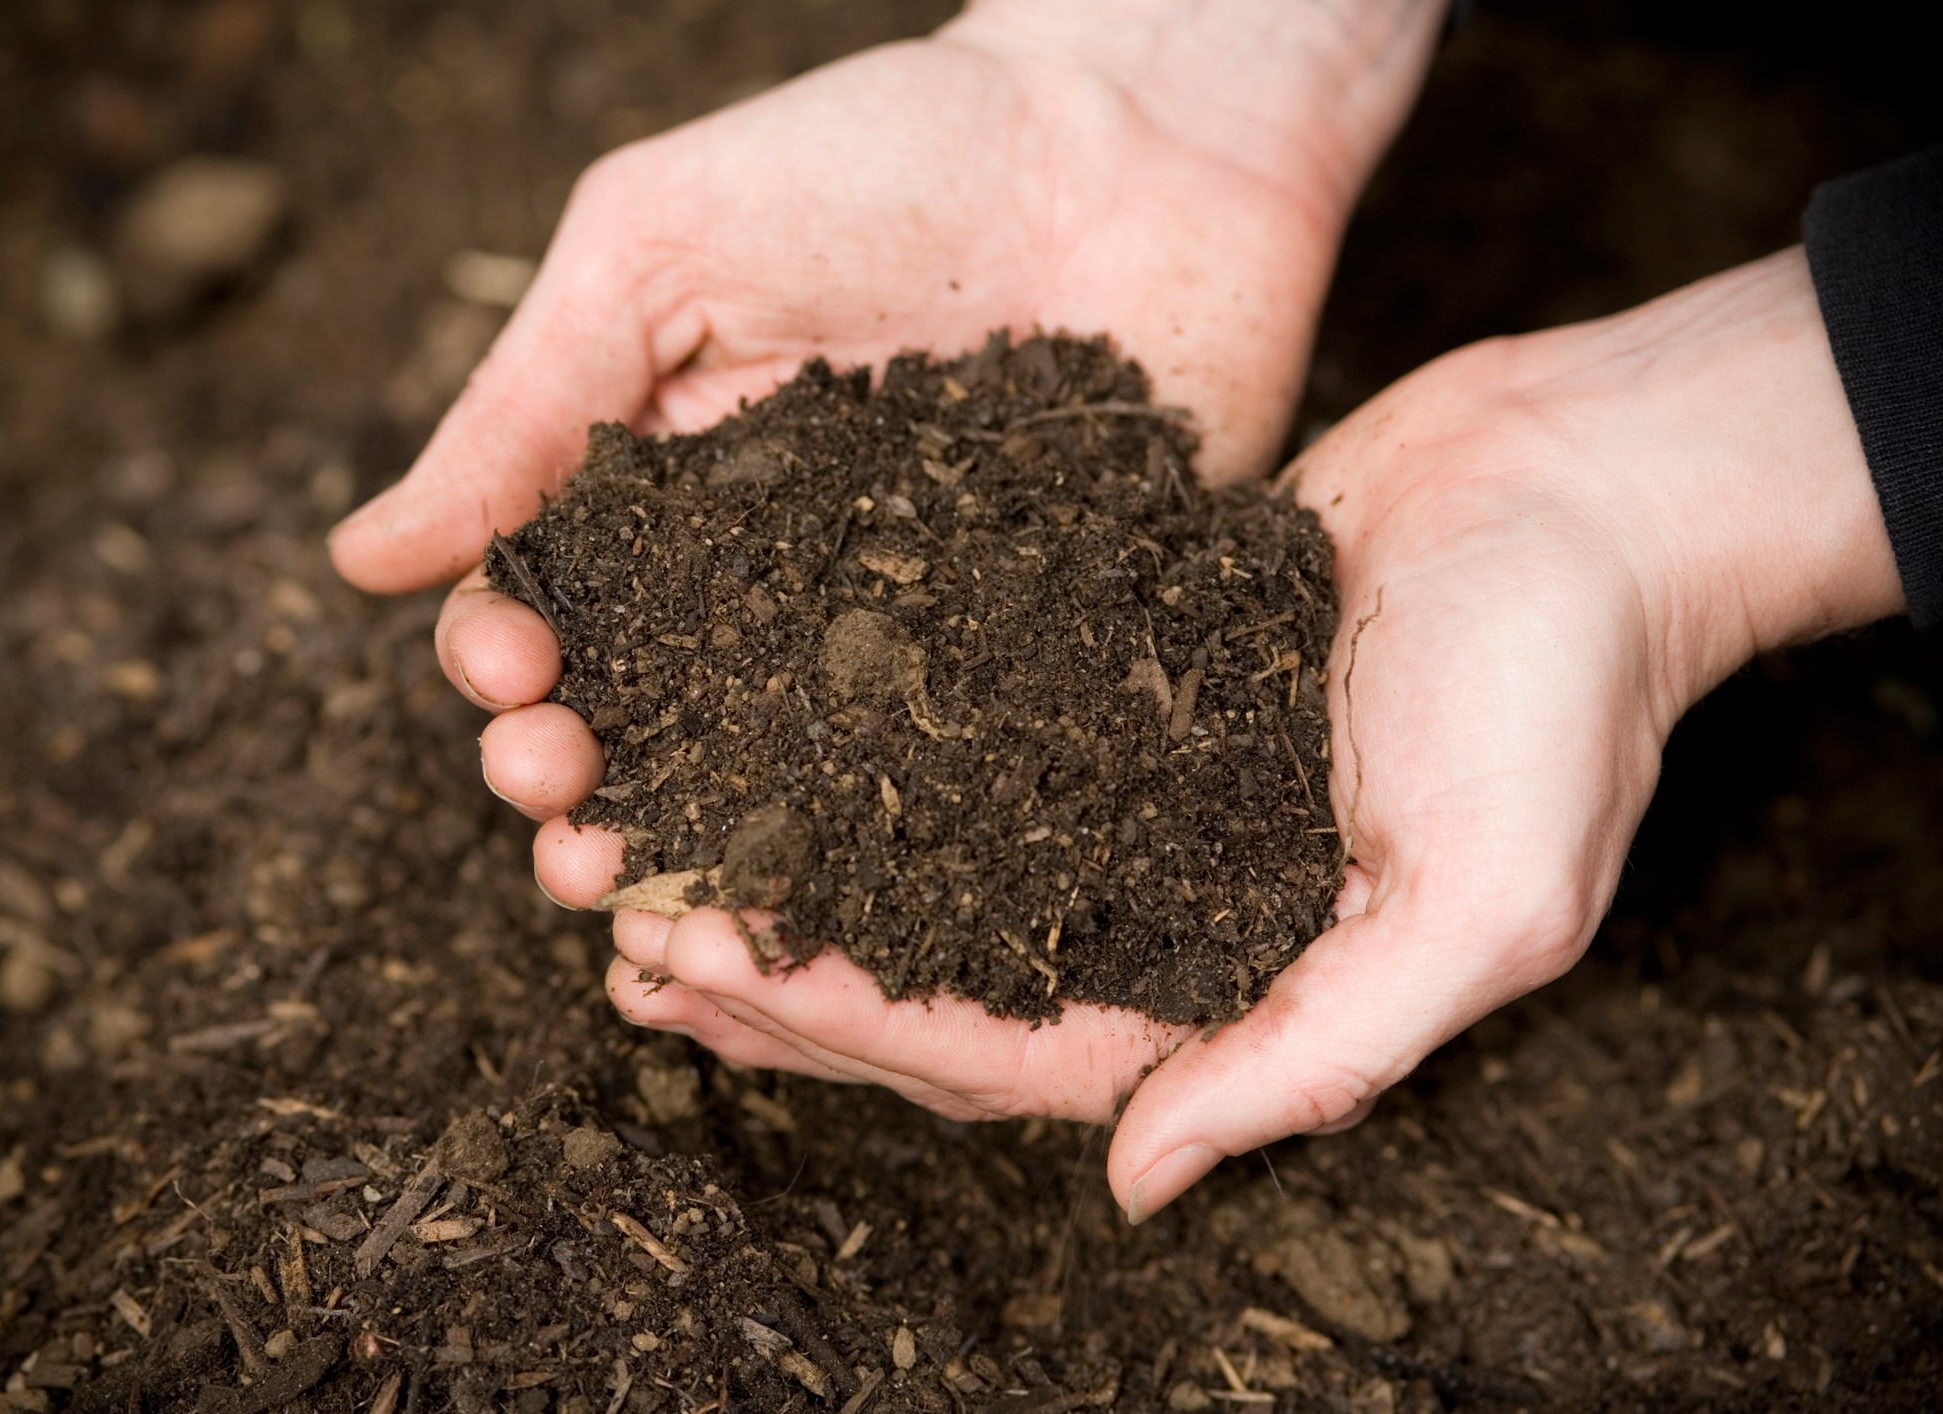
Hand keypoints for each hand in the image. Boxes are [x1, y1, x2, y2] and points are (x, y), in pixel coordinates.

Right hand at [367, 4, 1448, 1127]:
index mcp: (662, 491)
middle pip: (646, 722)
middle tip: (567, 810)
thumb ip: (528, 402)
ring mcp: (896, 632)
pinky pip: (943, 781)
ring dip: (699, 854)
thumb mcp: (664, 242)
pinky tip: (832, 907)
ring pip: (773, 784)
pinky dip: (877, 857)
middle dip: (580, 783)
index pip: (551, 612)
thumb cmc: (884, 157)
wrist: (1142, 137)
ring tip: (659, 900)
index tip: (511, 678)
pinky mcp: (1025, 664)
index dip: (506, 666)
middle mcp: (766, 585)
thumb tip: (365, 561)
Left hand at [577, 248, 1899, 1219]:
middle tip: (624, 919)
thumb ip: (1318, 1051)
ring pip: (920, 862)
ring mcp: (1129, 791)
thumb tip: (1140, 1191)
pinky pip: (954, 736)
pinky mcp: (1111, 681)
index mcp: (1234, 984)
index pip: (1005, 1047)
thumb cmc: (1561, 688)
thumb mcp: (1483, 902)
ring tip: (638, 847)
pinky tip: (747, 722)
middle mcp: (1163, 902)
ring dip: (786, 864)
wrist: (1578, 488)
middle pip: (935, 972)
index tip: (697, 963)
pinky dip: (848, 746)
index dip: (842, 1019)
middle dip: (777, 959)